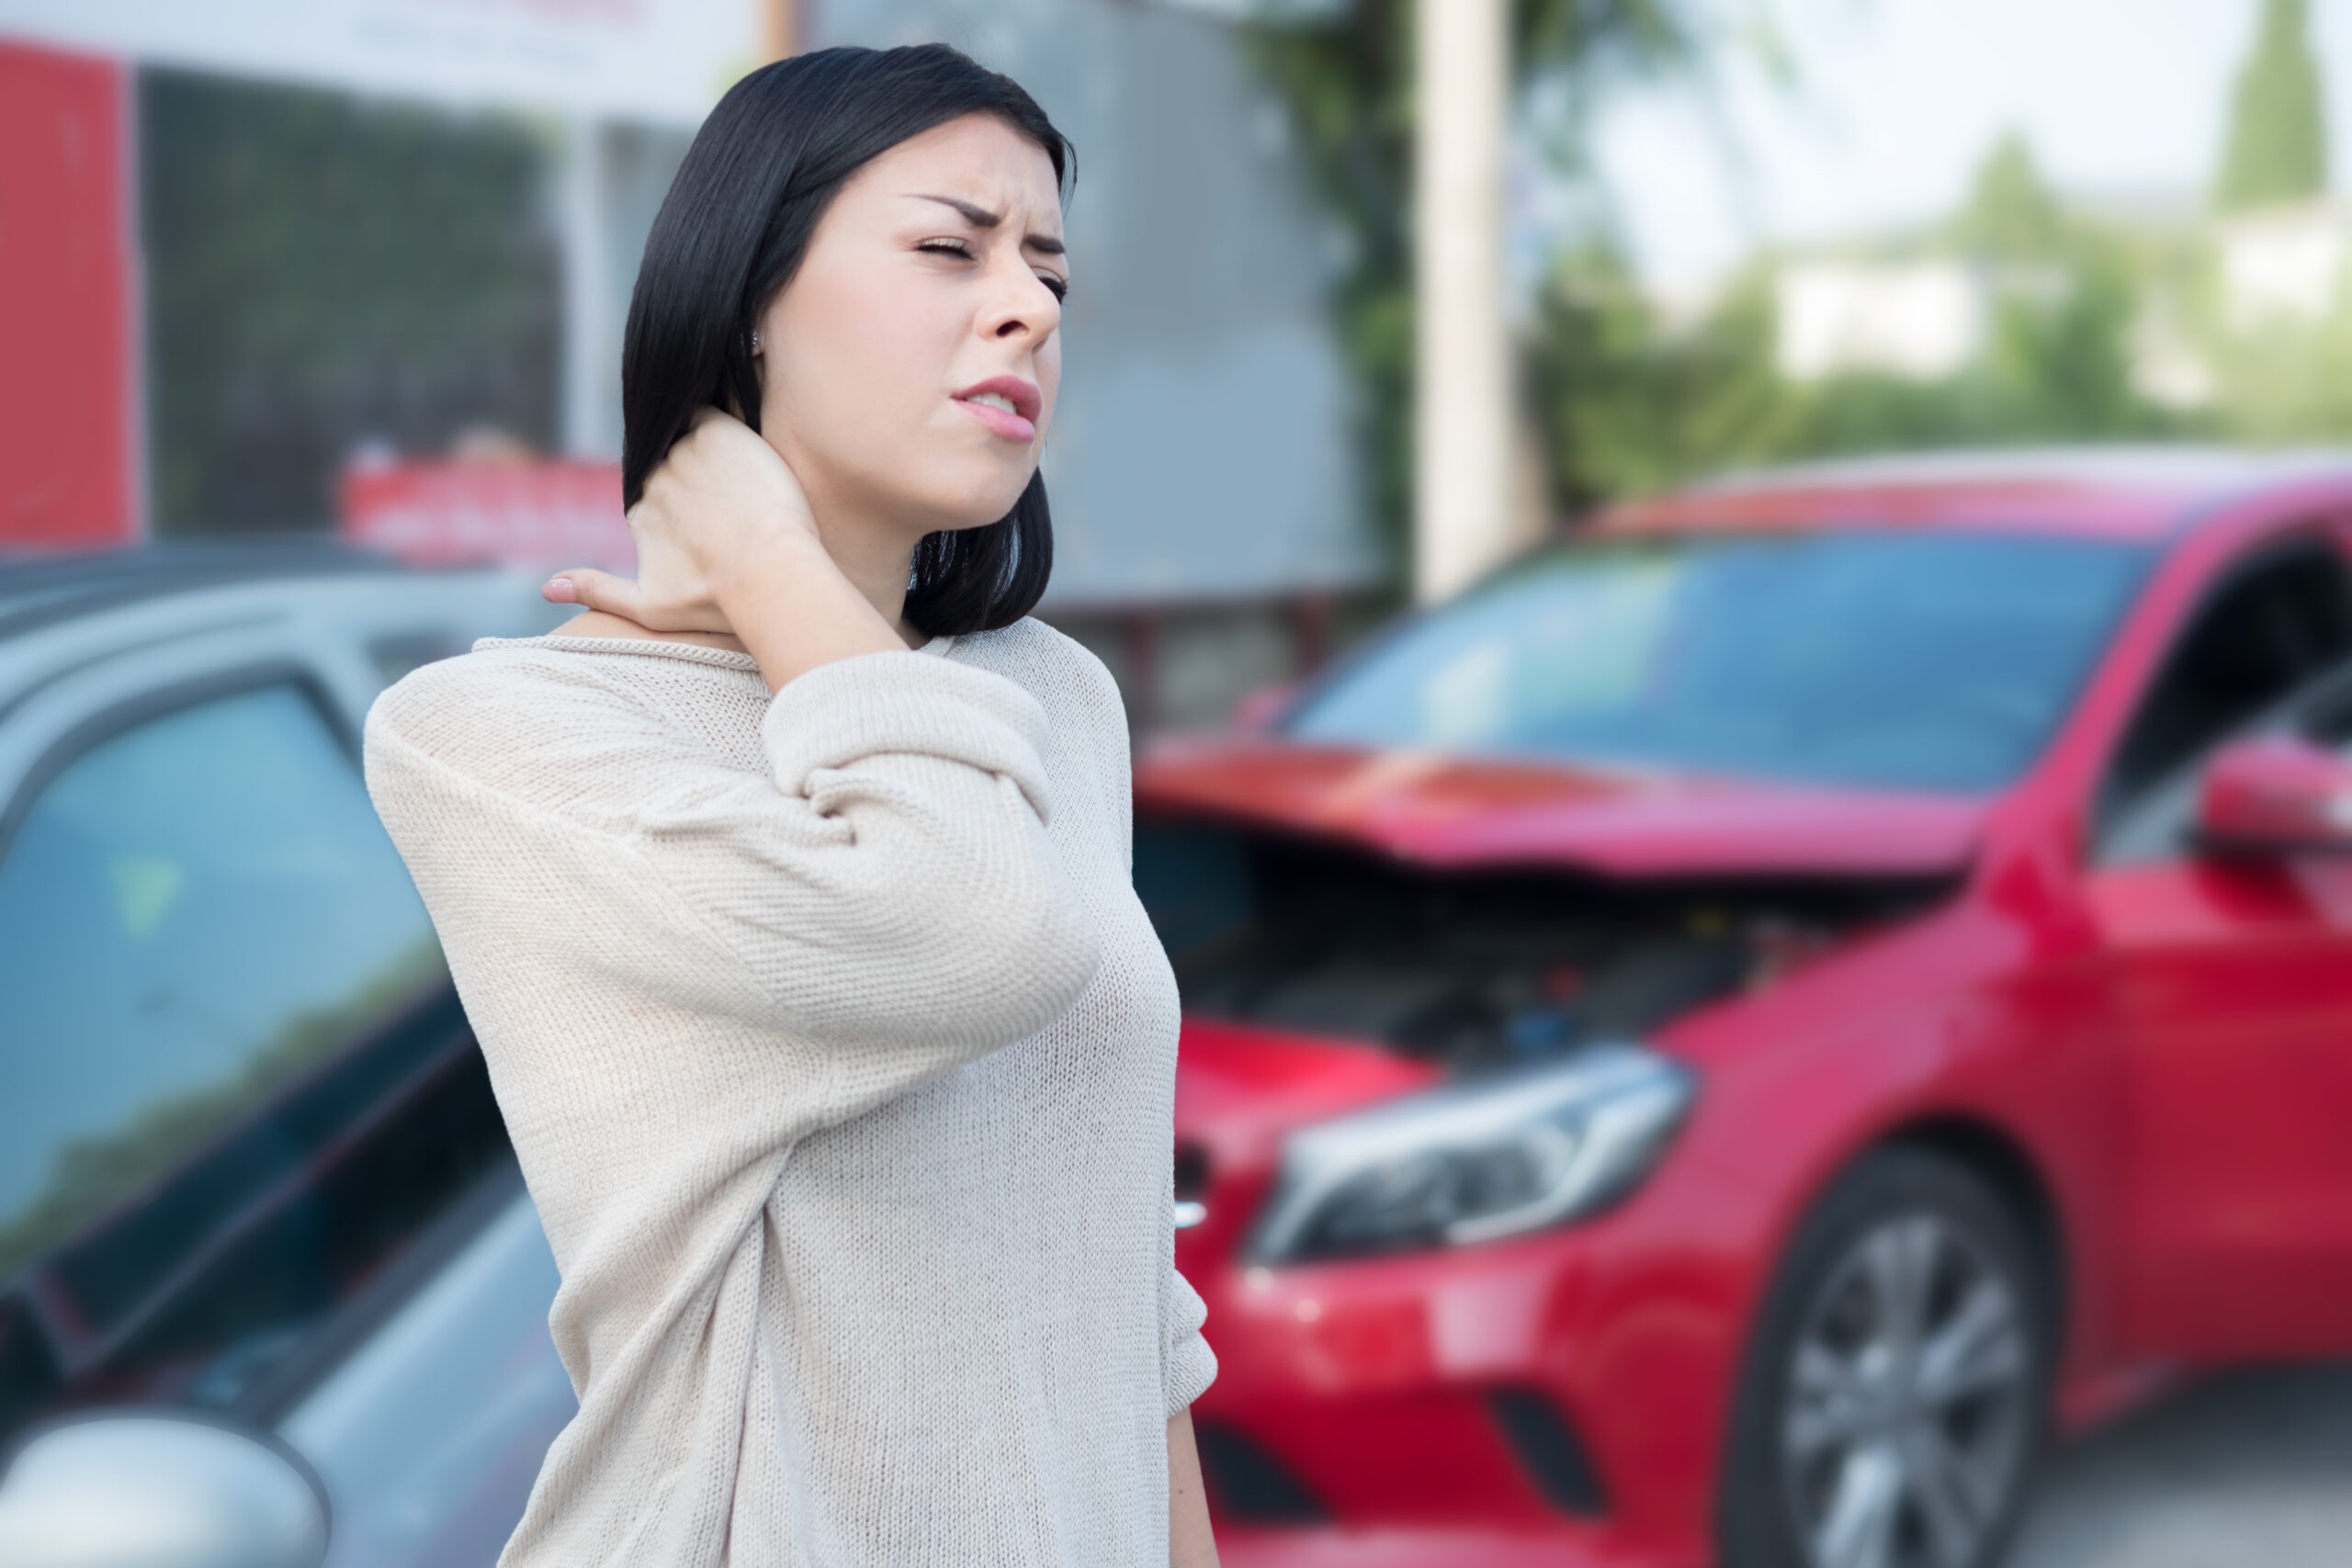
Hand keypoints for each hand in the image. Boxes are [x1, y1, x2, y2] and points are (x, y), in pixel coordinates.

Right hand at [544, 409, 820, 634]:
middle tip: (737, 502)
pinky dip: (721, 426)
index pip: (659, 497)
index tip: (721, 525)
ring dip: (712, 454)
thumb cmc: (715, 601)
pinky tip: (743, 452)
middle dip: (700, 480)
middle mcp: (653, 479)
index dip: (692, 509)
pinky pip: (709, 415)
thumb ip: (599, 593)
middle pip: (673, 466)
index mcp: (641, 515)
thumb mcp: (650, 609)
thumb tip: (546, 587)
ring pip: (691, 439)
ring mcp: (681, 453)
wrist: (767, 577)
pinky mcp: (715, 433)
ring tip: (744, 481)